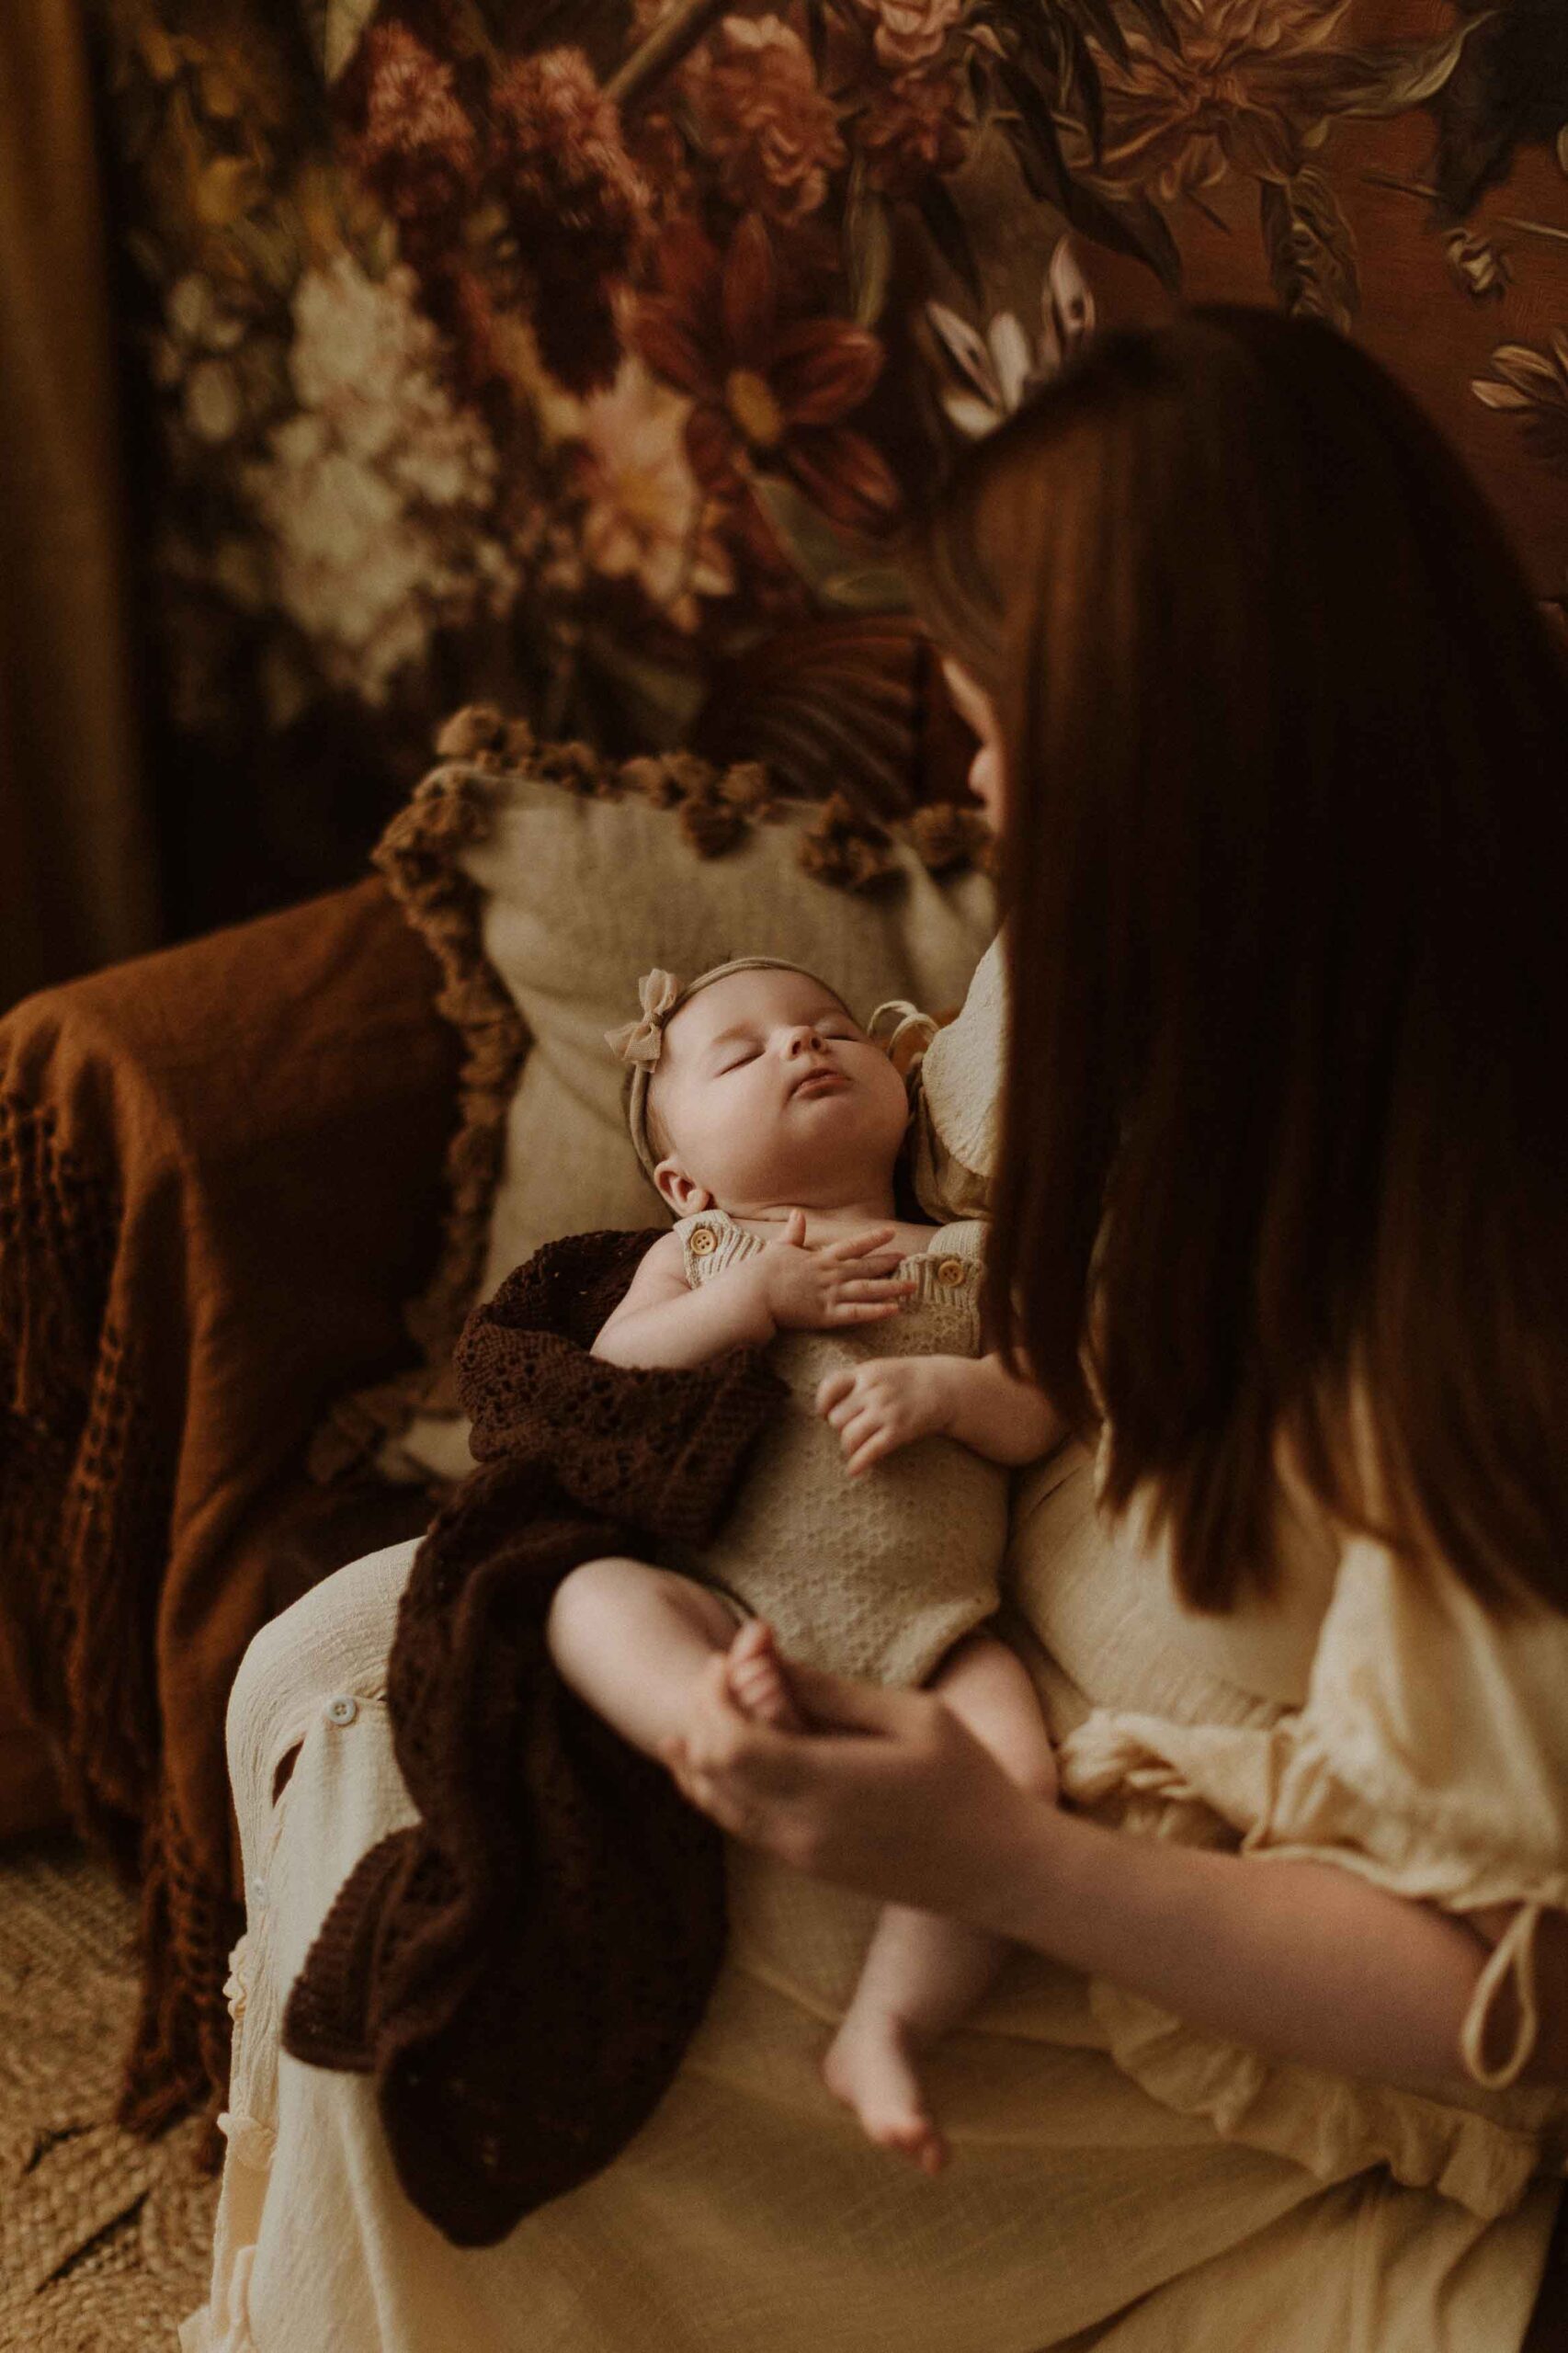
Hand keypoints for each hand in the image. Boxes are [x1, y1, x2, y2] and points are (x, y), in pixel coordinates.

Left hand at [660, 1646, 1050, 1935]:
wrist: (998, 1870)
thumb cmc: (966, 1779)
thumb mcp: (911, 1716)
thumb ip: (832, 1691)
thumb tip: (767, 1657)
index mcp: (825, 1783)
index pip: (724, 1740)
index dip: (711, 1694)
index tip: (730, 1657)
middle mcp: (799, 1827)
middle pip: (705, 1771)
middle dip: (700, 1714)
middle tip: (724, 1672)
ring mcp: (799, 1853)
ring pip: (713, 1802)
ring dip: (701, 1751)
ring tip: (720, 1702)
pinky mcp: (806, 1866)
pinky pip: (739, 1822)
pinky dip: (722, 1782)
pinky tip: (737, 1747)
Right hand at [751, 1212, 915, 1334]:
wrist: (753, 1294)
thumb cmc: (761, 1272)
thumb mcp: (779, 1247)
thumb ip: (793, 1233)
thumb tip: (797, 1214)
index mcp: (820, 1258)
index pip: (853, 1245)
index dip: (873, 1239)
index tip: (891, 1233)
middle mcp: (830, 1274)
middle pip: (866, 1267)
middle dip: (888, 1262)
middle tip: (908, 1259)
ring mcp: (830, 1294)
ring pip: (868, 1289)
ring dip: (891, 1287)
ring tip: (912, 1286)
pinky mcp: (827, 1315)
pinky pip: (858, 1313)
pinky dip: (877, 1311)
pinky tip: (895, 1309)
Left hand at [816, 1355, 956, 1475]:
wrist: (946, 1386)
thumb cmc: (909, 1380)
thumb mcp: (881, 1369)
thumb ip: (857, 1381)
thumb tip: (829, 1404)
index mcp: (866, 1373)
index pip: (829, 1387)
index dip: (822, 1404)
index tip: (825, 1413)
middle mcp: (873, 1391)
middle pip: (836, 1418)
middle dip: (840, 1427)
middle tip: (850, 1430)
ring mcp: (886, 1411)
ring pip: (849, 1436)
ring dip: (848, 1447)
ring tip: (853, 1449)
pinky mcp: (898, 1431)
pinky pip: (870, 1451)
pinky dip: (858, 1463)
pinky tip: (853, 1471)